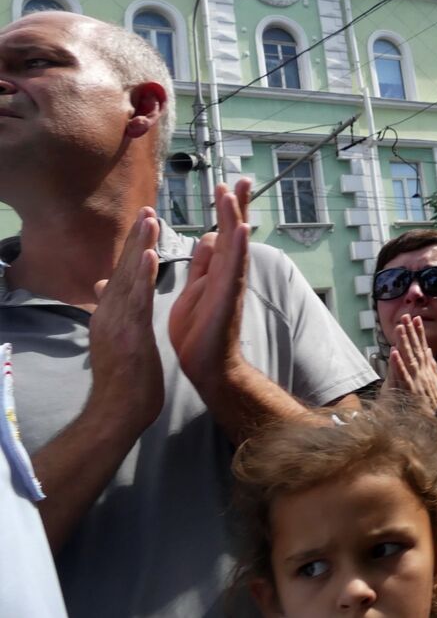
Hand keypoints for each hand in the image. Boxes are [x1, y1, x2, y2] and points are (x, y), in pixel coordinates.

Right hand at [90, 208, 163, 430]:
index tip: (144, 222)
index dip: (132, 248)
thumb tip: (102, 286)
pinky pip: (136, 298)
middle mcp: (109, 313)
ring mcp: (116, 322)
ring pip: (128, 277)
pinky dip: (141, 275)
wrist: (117, 413)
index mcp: (109, 314)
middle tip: (148, 208)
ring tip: (149, 219)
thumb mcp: (116, 339)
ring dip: (138, 247)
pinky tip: (148, 254)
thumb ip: (112, 312)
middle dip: (136, 238)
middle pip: (122, 269)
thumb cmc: (123, 380)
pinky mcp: (128, 333)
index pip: (121, 275)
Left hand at [168, 179, 251, 395]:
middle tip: (240, 178)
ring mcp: (232, 283)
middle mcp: (229, 272)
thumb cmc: (199, 331)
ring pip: (236, 244)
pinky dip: (241, 248)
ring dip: (235, 217)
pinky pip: (236, 268)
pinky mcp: (229, 297)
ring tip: (234, 193)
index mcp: (216, 269)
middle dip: (236, 204)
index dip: (225, 210)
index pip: (223, 232)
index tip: (224, 186)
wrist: (205, 364)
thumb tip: (208, 238)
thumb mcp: (195, 289)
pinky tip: (244, 229)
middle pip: (235, 231)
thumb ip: (202, 265)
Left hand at [385, 316, 436, 408]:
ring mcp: (417, 381)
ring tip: (399, 328)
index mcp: (428, 371)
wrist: (436, 425)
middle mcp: (423, 373)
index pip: (423, 347)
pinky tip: (393, 352)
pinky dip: (399, 364)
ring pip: (409, 358)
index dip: (419, 333)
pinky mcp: (411, 391)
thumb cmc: (436, 406)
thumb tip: (428, 351)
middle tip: (406, 316)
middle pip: (416, 349)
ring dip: (405, 342)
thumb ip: (432, 367)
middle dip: (411, 332)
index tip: (416, 318)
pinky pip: (403, 376)